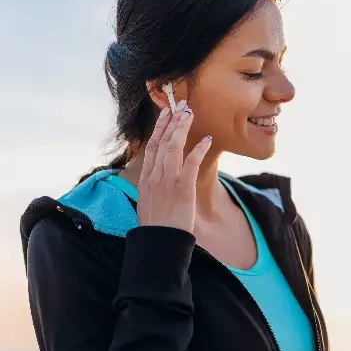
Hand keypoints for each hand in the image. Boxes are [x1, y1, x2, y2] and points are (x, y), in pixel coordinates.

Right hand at [136, 100, 211, 232]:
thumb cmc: (155, 228)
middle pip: (162, 142)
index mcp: (145, 179)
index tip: (165, 114)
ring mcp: (168, 182)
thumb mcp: (147, 203)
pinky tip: (205, 139)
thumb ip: (153, 188)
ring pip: (173, 147)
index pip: (151, 147)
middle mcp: (155, 176)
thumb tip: (158, 180)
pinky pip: (191, 164)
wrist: (158, 244)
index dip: (159, 128)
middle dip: (171, 121)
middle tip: (180, 106)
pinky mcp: (183, 189)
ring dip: (182, 128)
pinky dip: (198, 149)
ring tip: (190, 114)